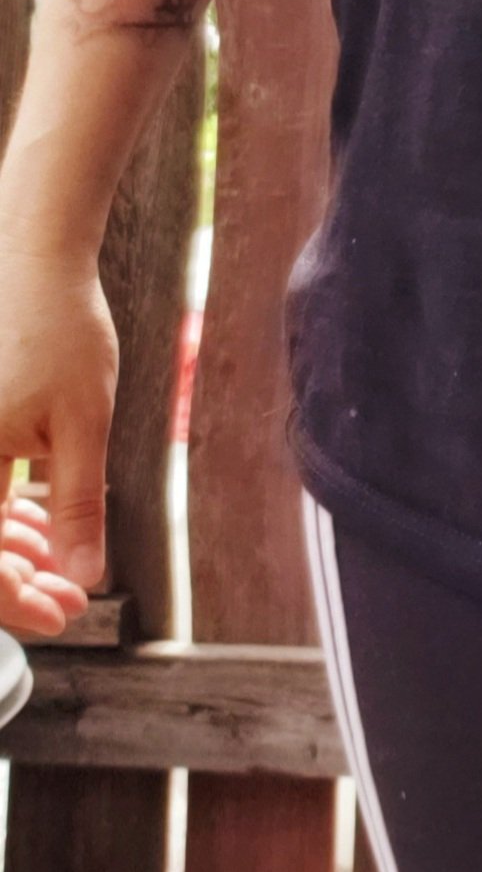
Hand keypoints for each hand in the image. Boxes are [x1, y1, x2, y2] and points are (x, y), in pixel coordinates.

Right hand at [0, 240, 117, 639]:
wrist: (36, 256)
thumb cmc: (61, 328)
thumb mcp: (83, 425)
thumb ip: (78, 506)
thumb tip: (83, 578)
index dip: (15, 601)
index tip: (62, 615)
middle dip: (16, 582)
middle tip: (69, 600)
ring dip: (9, 552)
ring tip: (61, 560)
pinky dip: (1, 514)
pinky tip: (41, 524)